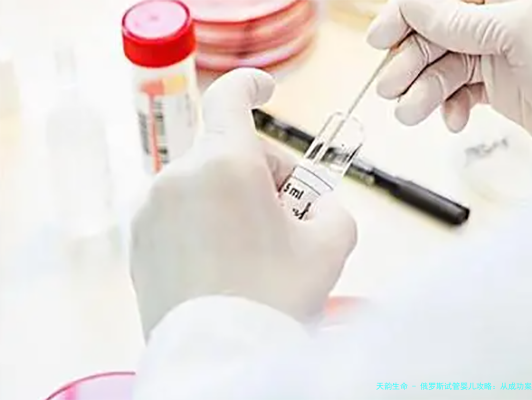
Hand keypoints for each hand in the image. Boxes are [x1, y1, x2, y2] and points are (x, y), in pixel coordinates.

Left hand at [129, 68, 356, 337]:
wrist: (222, 358)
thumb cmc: (274, 299)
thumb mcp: (331, 244)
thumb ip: (331, 206)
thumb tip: (313, 206)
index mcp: (226, 164)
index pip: (231, 97)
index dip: (252, 85)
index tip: (265, 89)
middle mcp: (180, 177)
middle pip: (231, 152)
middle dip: (266, 177)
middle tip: (291, 220)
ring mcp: (153, 208)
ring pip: (207, 185)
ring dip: (236, 203)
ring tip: (257, 251)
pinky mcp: (141, 238)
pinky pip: (182, 213)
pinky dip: (207, 225)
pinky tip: (227, 264)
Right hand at [367, 0, 531, 152]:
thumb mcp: (519, 32)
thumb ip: (461, 20)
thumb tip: (413, 5)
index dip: (408, 14)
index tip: (381, 37)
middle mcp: (505, 19)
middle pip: (439, 32)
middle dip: (411, 61)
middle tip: (391, 87)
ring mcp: (503, 53)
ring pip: (445, 66)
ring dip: (424, 91)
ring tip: (411, 113)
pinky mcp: (502, 86)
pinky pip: (462, 91)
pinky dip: (451, 107)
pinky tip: (453, 120)